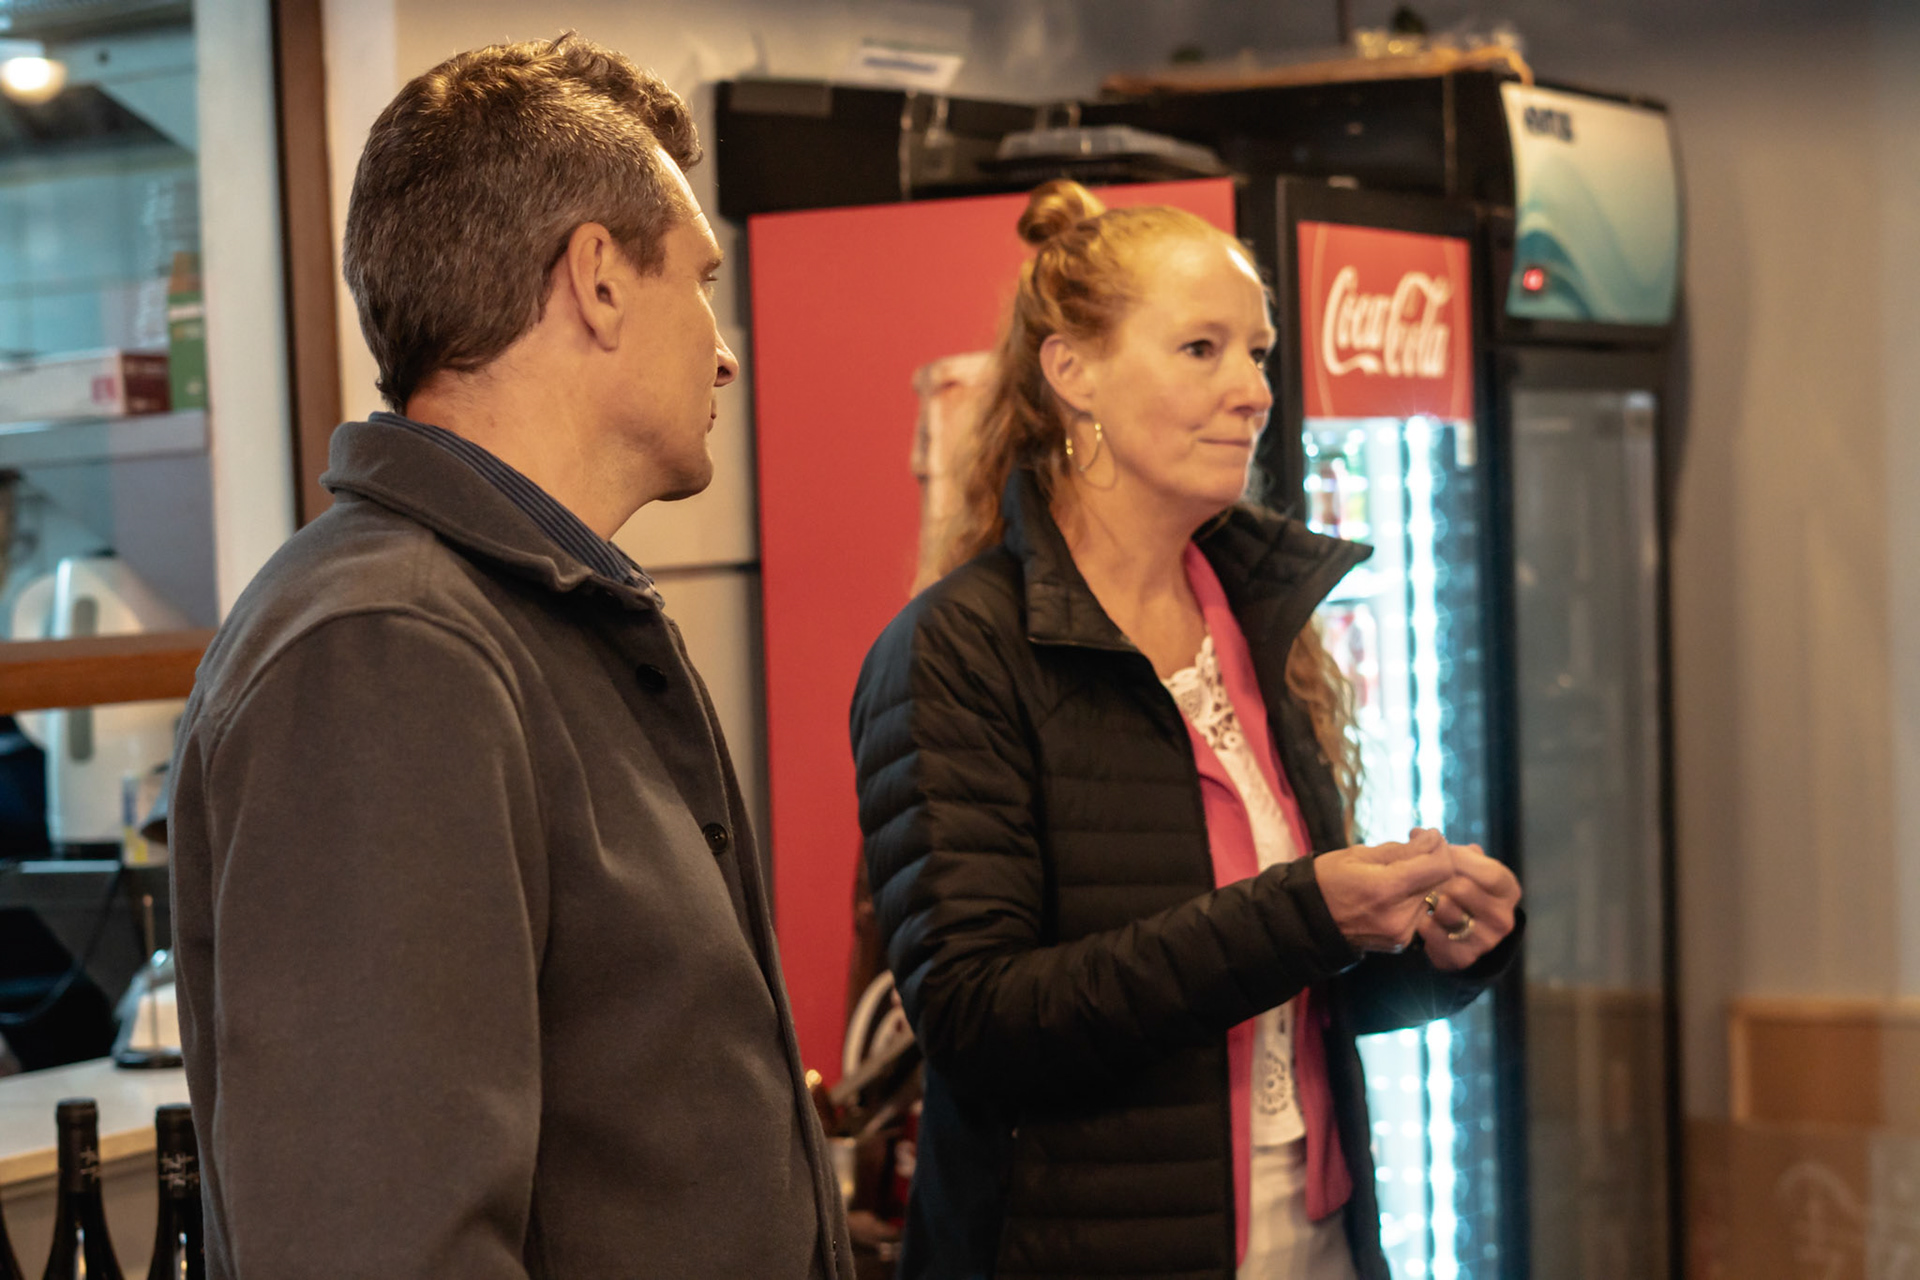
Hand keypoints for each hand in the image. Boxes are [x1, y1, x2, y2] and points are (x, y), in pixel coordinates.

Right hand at [1312, 829, 1455, 952]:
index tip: (1424, 835)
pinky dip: (1412, 896)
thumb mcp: (1358, 854)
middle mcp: (1399, 915)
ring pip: (1430, 895)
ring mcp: (1401, 932)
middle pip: (1438, 881)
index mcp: (1385, 889)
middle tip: (1410, 845)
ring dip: (1421, 878)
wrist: (1306, 922)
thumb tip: (1433, 839)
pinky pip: (1419, 911)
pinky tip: (1392, 890)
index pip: (1440, 867)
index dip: (1439, 846)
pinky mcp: (1400, 941)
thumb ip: (1402, 849)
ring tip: (1395, 870)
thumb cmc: (1326, 880)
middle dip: (1429, 859)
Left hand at [1416, 843, 1521, 970]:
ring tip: (1421, 894)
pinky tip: (1420, 917)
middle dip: (1437, 879)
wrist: (1458, 934)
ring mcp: (1487, 941)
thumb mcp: (1459, 865)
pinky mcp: (1465, 958)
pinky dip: (1423, 924)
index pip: (1488, 871)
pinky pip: (1435, 935)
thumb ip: (1443, 848)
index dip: (1458, 860)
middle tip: (1421, 875)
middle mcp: (1504, 917)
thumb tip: (1417, 833)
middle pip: (1463, 889)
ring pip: (1447, 911)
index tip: (1436, 854)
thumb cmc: (1459, 888)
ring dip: (1429, 901)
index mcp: (1508, 890)